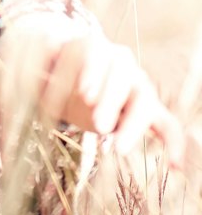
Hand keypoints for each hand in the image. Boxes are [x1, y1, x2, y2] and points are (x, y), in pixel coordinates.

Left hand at [8, 16, 184, 164]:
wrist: (71, 74)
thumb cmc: (56, 68)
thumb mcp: (42, 63)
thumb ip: (40, 60)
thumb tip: (39, 54)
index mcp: (93, 47)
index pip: (97, 54)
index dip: (94, 73)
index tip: (85, 93)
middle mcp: (121, 64)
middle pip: (124, 76)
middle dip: (111, 100)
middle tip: (97, 125)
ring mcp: (137, 86)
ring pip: (145, 101)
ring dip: (134, 125)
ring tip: (118, 148)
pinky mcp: (148, 110)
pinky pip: (168, 125)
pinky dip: (174, 144)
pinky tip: (174, 167)